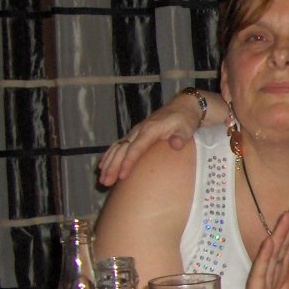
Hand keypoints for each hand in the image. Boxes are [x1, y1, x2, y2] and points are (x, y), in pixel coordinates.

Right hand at [97, 90, 226, 186]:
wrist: (182, 107)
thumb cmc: (185, 120)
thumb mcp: (186, 127)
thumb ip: (180, 137)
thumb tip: (176, 144)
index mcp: (150, 130)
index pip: (136, 148)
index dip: (128, 162)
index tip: (122, 176)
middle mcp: (139, 130)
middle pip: (122, 150)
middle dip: (112, 166)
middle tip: (105, 182)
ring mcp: (135, 132)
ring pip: (117, 148)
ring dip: (108, 163)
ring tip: (102, 179)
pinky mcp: (135, 134)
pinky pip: (119, 145)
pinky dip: (109, 155)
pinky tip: (103, 165)